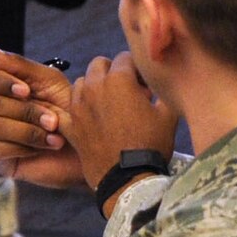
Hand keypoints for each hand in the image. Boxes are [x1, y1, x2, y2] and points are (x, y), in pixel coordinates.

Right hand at [0, 42, 83, 188]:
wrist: (90, 148)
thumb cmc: (71, 112)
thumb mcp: (49, 82)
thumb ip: (19, 64)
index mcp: (5, 88)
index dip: (1, 81)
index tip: (26, 90)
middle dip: (27, 111)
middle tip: (54, 120)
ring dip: (29, 130)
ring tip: (55, 136)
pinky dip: (25, 147)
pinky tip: (44, 148)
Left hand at [66, 54, 178, 197]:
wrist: (127, 179)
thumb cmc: (150, 144)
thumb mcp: (168, 115)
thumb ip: (164, 92)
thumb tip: (161, 83)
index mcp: (119, 80)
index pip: (125, 57)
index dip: (137, 68)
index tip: (145, 83)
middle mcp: (94, 87)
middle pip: (99, 64)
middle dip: (112, 71)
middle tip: (126, 89)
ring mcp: (78, 106)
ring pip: (81, 82)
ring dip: (93, 87)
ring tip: (107, 103)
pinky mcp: (70, 125)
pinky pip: (68, 107)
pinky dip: (78, 109)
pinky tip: (89, 119)